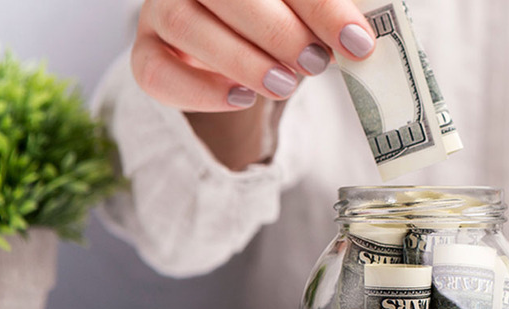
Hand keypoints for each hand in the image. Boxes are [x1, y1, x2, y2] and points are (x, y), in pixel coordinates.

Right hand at [131, 0, 375, 110]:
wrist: (244, 56)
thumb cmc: (283, 25)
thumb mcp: (311, 17)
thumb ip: (329, 15)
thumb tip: (361, 38)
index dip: (320, 6)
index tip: (357, 42)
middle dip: (276, 29)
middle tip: (315, 63)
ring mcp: (161, 10)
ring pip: (184, 24)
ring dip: (240, 58)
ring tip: (284, 85)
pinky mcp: (147, 52)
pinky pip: (155, 71)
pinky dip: (199, 91)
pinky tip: (242, 99)